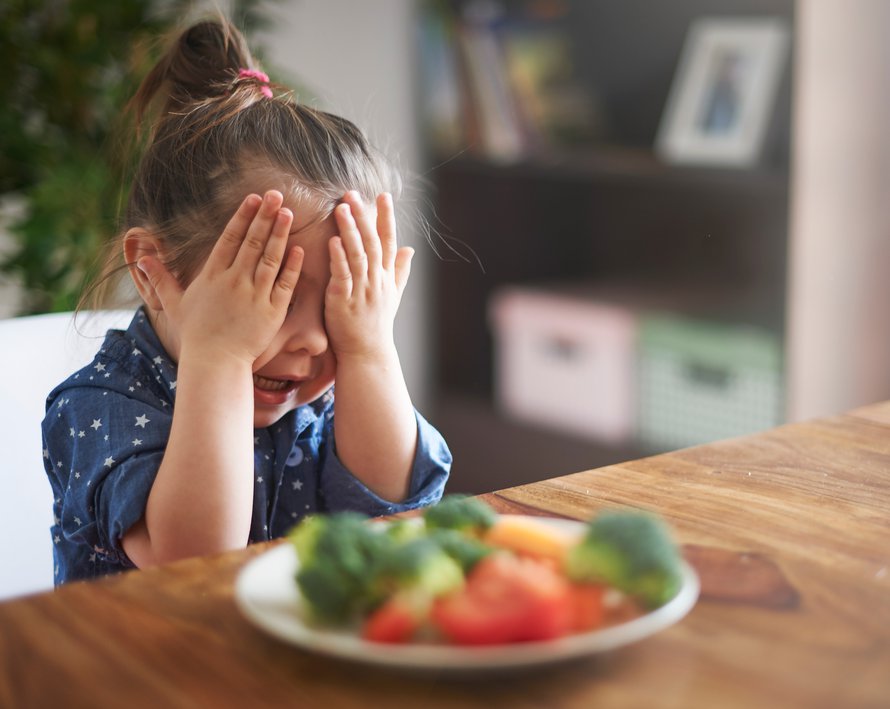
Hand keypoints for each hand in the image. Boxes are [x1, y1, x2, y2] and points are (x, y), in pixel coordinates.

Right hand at [137, 190, 303, 364]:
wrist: (215, 362)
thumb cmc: (196, 334)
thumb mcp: (175, 304)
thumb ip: (161, 279)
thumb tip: (141, 258)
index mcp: (213, 275)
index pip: (230, 238)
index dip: (243, 216)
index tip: (253, 198)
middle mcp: (234, 281)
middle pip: (252, 242)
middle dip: (264, 216)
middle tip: (277, 195)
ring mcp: (255, 295)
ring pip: (270, 258)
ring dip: (280, 234)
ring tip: (289, 213)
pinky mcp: (272, 311)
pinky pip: (284, 284)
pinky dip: (292, 266)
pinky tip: (299, 249)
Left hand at [324, 191, 413, 361]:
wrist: (367, 354)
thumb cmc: (376, 325)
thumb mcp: (393, 296)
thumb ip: (400, 271)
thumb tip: (411, 249)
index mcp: (386, 277)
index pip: (389, 241)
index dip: (386, 218)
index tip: (383, 195)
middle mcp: (377, 281)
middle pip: (373, 243)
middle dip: (364, 217)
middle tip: (353, 194)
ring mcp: (361, 291)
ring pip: (358, 255)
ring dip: (350, 231)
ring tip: (341, 208)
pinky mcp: (344, 301)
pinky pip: (343, 276)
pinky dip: (338, 258)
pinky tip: (332, 241)